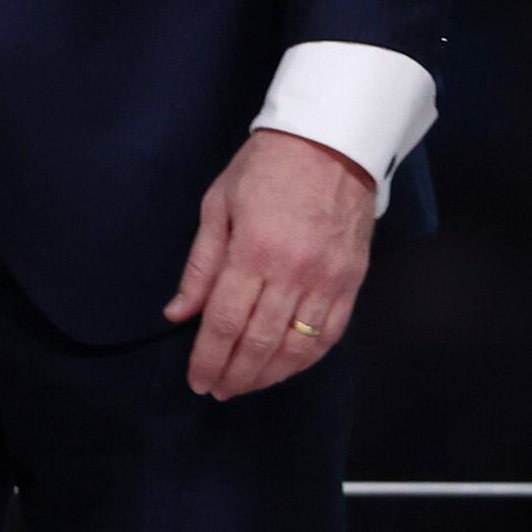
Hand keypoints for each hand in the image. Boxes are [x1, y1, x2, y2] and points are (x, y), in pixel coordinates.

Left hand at [163, 126, 377, 400]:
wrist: (333, 140)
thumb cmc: (266, 167)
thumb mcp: (218, 205)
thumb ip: (200, 265)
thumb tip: (178, 313)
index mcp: (254, 252)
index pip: (226, 322)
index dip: (208, 358)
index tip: (196, 380)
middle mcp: (293, 273)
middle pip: (259, 342)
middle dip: (234, 375)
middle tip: (217, 390)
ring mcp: (328, 281)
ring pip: (297, 347)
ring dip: (268, 375)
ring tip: (245, 385)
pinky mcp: (352, 282)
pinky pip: (330, 334)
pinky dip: (306, 359)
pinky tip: (286, 368)